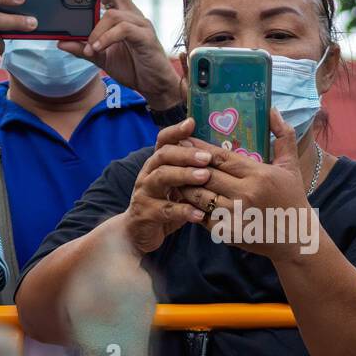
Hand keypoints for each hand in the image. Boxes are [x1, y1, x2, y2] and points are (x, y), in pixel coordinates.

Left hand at [59, 0, 182, 109]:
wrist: (155, 86)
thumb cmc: (133, 68)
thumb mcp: (102, 59)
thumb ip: (84, 49)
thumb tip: (61, 43)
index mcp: (123, 17)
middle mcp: (133, 16)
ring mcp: (141, 25)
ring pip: (113, 14)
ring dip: (96, 30)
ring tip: (89, 46)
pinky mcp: (145, 37)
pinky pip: (123, 29)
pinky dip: (107, 38)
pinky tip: (97, 48)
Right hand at [120, 118, 211, 253]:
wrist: (137, 232)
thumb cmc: (164, 205)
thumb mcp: (176, 186)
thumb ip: (189, 171)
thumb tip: (218, 154)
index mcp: (156, 164)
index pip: (163, 141)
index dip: (176, 131)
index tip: (192, 123)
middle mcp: (148, 174)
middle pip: (163, 156)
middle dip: (185, 154)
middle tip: (207, 157)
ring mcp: (144, 193)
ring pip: (161, 178)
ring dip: (183, 176)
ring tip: (204, 177)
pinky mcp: (145, 214)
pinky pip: (165, 210)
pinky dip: (183, 211)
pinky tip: (199, 214)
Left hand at [176, 108, 310, 259]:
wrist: (296, 238)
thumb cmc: (292, 198)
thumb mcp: (291, 165)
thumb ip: (283, 136)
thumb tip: (272, 110)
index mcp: (259, 175)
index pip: (221, 157)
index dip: (200, 148)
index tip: (185, 139)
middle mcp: (246, 194)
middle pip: (206, 175)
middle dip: (187, 164)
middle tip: (173, 154)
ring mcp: (236, 215)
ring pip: (199, 196)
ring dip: (185, 185)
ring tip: (174, 175)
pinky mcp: (229, 232)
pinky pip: (202, 216)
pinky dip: (192, 207)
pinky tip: (185, 198)